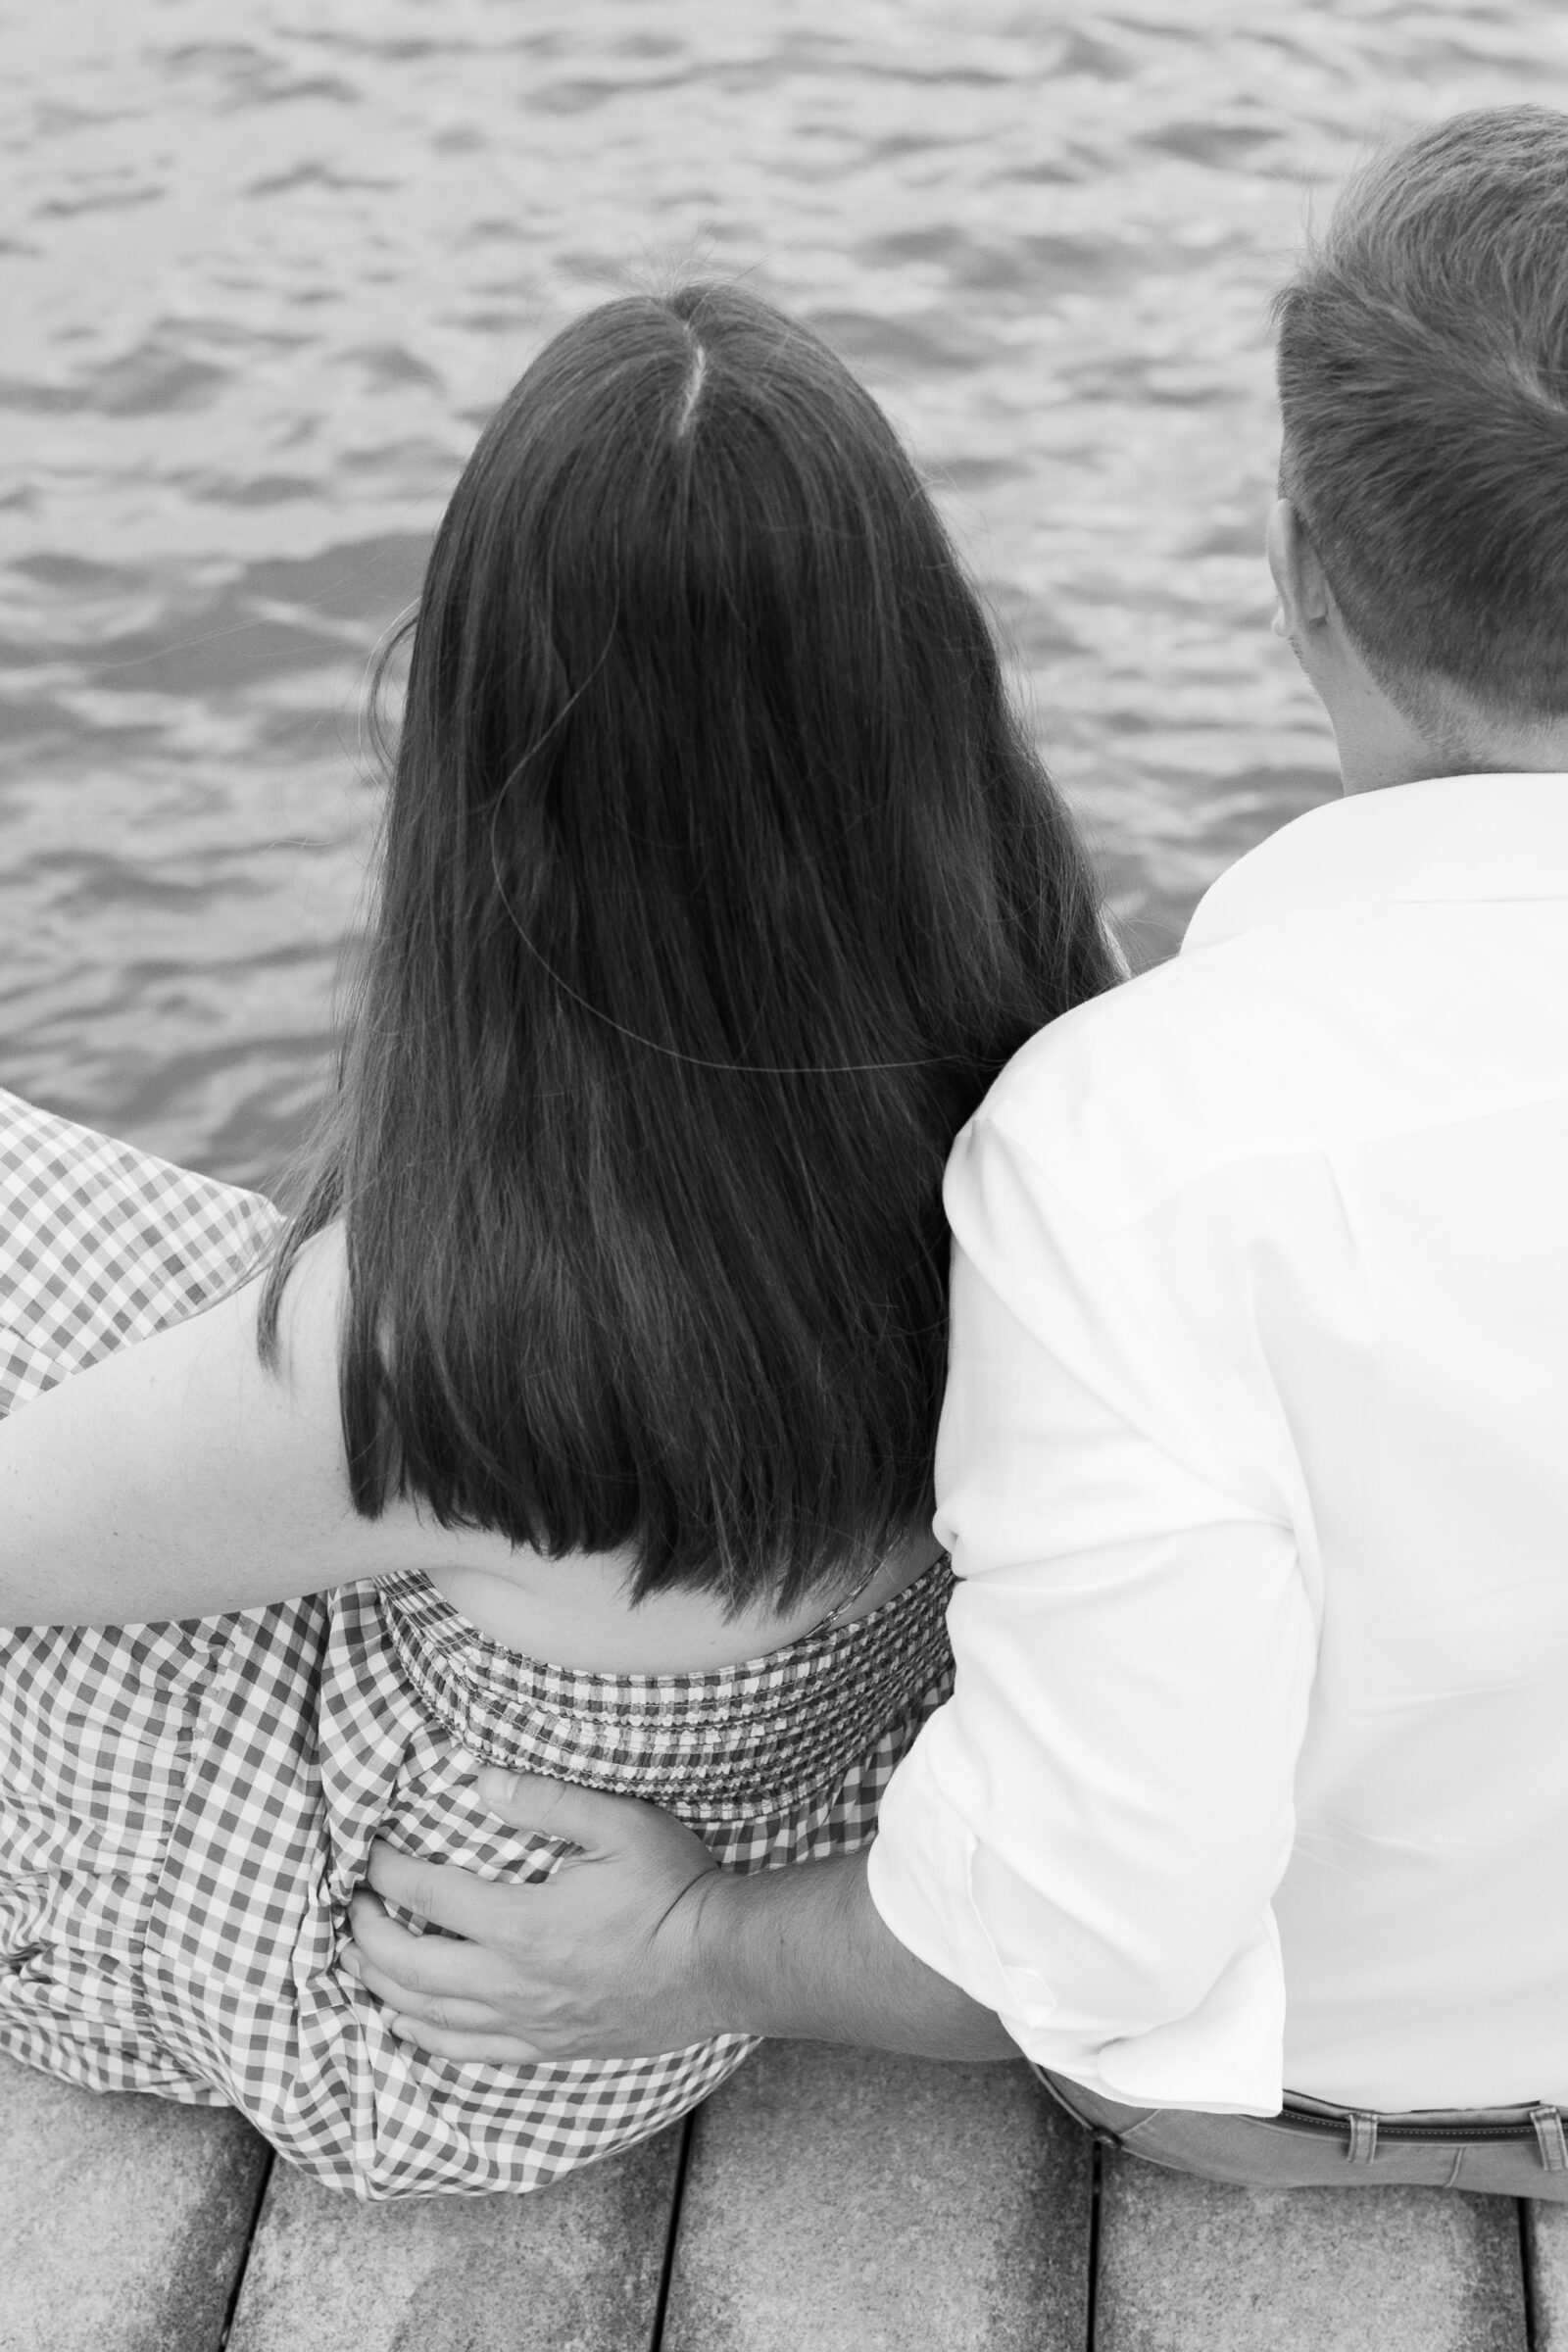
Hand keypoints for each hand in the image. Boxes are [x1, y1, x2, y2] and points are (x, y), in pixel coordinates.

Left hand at [344, 1770, 726, 2064]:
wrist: (719, 1963)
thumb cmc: (673, 1888)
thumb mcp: (619, 1823)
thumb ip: (547, 1800)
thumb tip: (481, 1783)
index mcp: (521, 1924)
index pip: (427, 1898)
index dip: (388, 1872)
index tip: (371, 1852)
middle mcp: (512, 1983)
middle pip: (408, 1967)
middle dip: (366, 1934)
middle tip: (351, 1906)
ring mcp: (527, 2023)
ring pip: (428, 2016)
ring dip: (382, 1987)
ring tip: (356, 1961)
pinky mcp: (547, 2047)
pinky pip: (467, 2052)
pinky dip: (424, 2036)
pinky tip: (407, 2023)